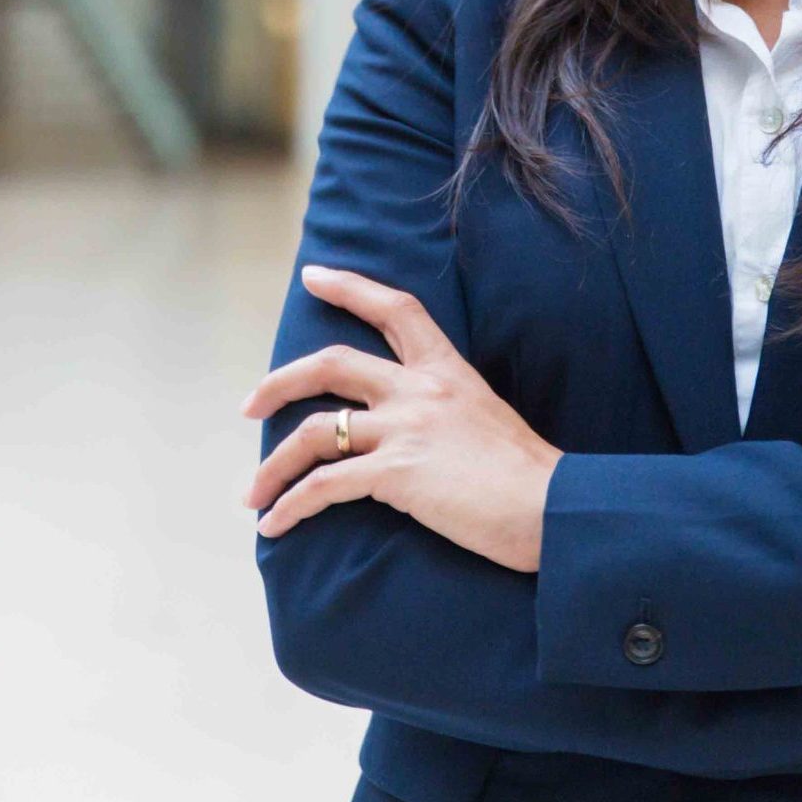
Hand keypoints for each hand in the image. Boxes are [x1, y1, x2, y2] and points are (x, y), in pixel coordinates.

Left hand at [240, 265, 563, 572]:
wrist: (550, 505)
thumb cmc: (527, 473)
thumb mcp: (485, 417)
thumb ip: (446, 410)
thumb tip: (416, 432)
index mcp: (447, 370)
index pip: (396, 309)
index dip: (349, 286)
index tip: (314, 275)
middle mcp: (420, 389)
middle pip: (331, 364)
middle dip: (280, 381)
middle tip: (251, 404)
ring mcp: (405, 427)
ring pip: (312, 432)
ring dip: (272, 466)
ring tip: (253, 494)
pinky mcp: (395, 472)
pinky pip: (323, 485)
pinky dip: (290, 507)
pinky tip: (274, 527)